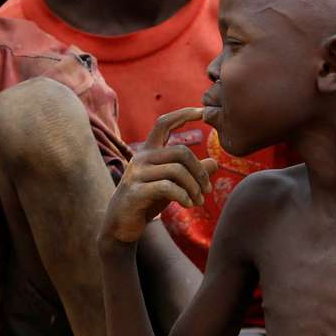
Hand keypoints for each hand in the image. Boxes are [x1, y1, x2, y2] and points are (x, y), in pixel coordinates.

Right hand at [103, 108, 217, 245]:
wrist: (121, 224)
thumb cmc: (148, 200)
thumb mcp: (172, 183)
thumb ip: (190, 172)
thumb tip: (215, 162)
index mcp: (149, 151)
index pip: (164, 123)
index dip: (183, 114)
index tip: (203, 112)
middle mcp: (141, 158)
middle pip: (181, 152)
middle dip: (200, 171)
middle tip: (208, 190)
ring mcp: (137, 174)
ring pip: (177, 170)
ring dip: (194, 188)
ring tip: (198, 202)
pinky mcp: (136, 191)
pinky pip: (167, 187)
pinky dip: (183, 196)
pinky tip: (188, 205)